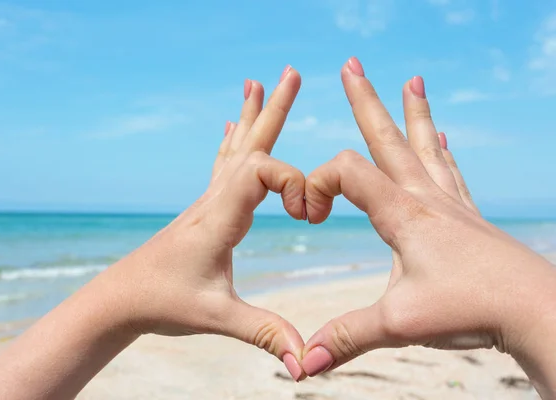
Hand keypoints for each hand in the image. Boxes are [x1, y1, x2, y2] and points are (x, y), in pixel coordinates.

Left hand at [108, 65, 306, 379]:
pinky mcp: (204, 210)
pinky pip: (223, 166)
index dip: (292, 180)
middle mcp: (214, 199)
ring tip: (257, 83)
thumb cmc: (162, 301)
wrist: (119, 299)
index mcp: (220, 215)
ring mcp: (207, 201)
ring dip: (253, 116)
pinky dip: (233, 142)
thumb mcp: (217, 317)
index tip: (306, 215)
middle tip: (290, 72)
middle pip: (249, 143)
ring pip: (236, 149)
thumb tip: (304, 362)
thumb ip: (263, 332)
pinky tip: (230, 125)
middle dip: (273, 108)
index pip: (262, 169)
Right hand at [301, 57, 555, 396]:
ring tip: (413, 81)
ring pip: (426, 146)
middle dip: (365, 101)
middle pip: (389, 139)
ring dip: (413, 114)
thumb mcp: (397, 324)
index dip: (316, 185)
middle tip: (351, 66)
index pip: (346, 171)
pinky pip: (450, 171)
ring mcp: (450, 204)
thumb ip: (345, 338)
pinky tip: (445, 136)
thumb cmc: (471, 309)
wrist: (535, 310)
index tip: (309, 217)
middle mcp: (426, 198)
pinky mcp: (466, 217)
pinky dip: (442, 149)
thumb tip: (302, 365)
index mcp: (402, 213)